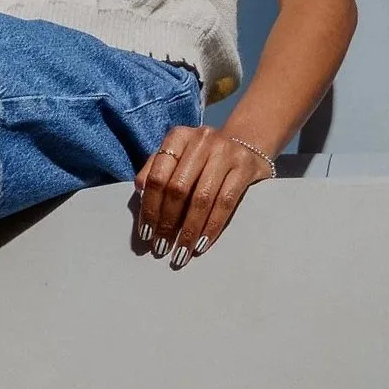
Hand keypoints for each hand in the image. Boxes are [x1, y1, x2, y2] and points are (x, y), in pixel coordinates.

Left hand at [133, 125, 273, 265]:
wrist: (247, 143)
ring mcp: (226, 152)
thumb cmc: (203, 156)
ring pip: (201, 198)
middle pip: (178, 188)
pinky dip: (212, 226)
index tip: (146, 234)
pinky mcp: (245, 167)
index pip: (158, 177)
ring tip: (180, 252)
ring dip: (189, 230)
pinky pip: (225, 203)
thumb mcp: (178, 155)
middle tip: (161, 248)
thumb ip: (156, 169)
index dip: (150, 208)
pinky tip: (202, 244)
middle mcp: (202, 140)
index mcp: (178, 137)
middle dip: (167, 223)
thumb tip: (140, 191)